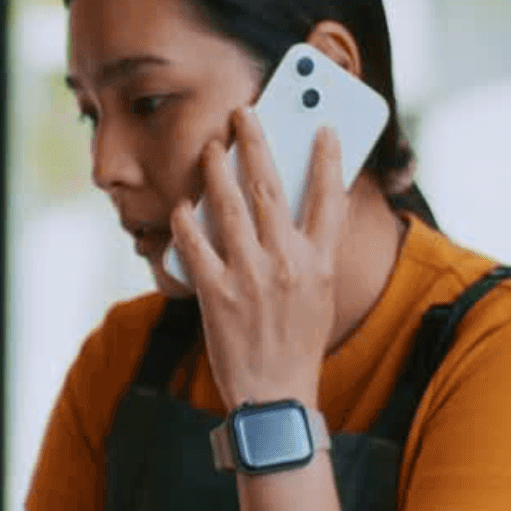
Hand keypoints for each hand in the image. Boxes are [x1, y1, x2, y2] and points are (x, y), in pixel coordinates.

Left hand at [169, 108, 348, 411]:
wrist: (274, 396)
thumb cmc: (295, 344)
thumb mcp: (318, 295)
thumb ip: (308, 251)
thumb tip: (293, 208)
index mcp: (320, 263)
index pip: (330, 199)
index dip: (328, 159)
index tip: (322, 128)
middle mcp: (288, 264)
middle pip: (272, 188)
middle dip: (256, 143)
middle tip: (244, 114)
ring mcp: (250, 277)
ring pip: (229, 207)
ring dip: (217, 170)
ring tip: (211, 147)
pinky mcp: (217, 294)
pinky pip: (195, 245)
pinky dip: (186, 222)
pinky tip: (181, 207)